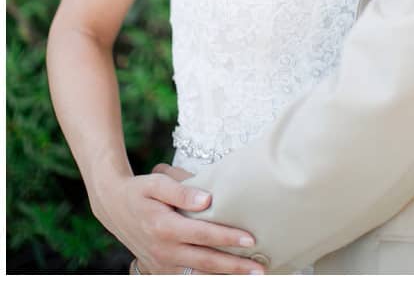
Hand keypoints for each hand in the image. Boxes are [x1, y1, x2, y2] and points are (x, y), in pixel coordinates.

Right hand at [91, 168, 261, 274]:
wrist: (112, 206)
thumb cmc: (140, 190)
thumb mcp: (156, 183)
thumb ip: (181, 190)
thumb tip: (207, 199)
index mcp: (164, 227)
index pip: (203, 235)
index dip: (227, 238)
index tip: (252, 240)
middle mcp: (163, 249)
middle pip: (205, 261)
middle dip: (234, 268)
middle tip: (260, 270)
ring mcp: (160, 262)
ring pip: (197, 275)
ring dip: (224, 278)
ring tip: (251, 277)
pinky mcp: (159, 268)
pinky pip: (186, 277)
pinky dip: (207, 279)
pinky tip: (227, 278)